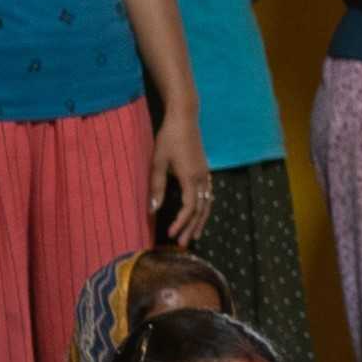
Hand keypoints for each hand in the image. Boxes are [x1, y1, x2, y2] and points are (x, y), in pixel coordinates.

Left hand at [150, 116, 212, 243]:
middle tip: (184, 244)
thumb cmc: (169, 138)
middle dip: (192, 228)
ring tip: (195, 234)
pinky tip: (201, 212)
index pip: (189, 208)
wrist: (184, 117)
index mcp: (190, 177)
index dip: (181, 223)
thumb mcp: (158, 162)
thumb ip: (156, 187)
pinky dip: (205, 207)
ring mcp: (205, 174)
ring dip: (200, 220)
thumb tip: (152, 210)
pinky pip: (208, 194)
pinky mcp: (205, 169)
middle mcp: (201, 178)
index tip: (171, 234)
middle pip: (200, 210)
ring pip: (207, 203)